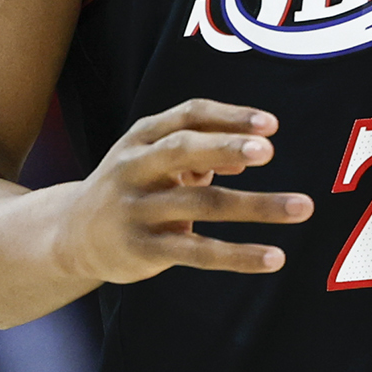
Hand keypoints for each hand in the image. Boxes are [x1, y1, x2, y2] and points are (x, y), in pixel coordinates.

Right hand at [57, 99, 311, 281]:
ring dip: (256, 205)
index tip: (271, 125)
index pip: (188, 115)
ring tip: (302, 207)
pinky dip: (240, 255)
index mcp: (141, 138)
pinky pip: (199, 252)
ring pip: (202, 204)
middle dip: (227, 147)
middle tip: (269, 152)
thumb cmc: (131, 187)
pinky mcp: (144, 250)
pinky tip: (274, 257)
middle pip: (184, 150)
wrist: (70, 236)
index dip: (229, 117)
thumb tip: (251, 153)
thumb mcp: (152, 158)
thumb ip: (200, 150)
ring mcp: (138, 210)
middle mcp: (135, 168)